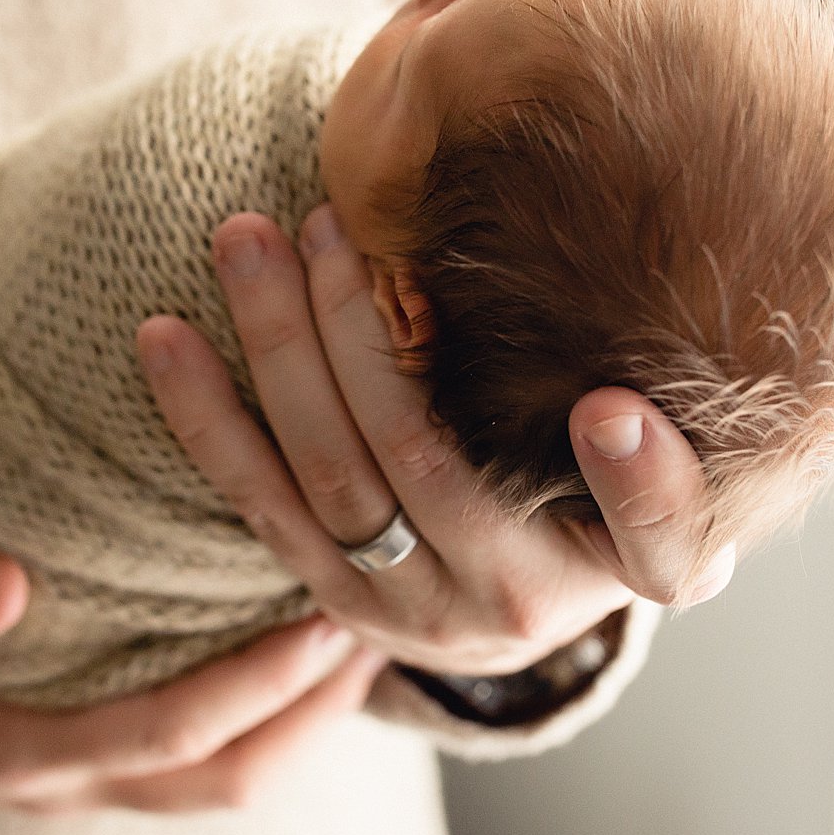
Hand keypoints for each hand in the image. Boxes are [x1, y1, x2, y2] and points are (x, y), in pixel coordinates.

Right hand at [0, 550, 384, 814]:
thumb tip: (5, 583)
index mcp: (11, 752)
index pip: (164, 733)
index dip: (253, 686)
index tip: (324, 619)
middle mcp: (58, 780)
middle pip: (220, 777)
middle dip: (310, 715)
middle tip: (380, 626)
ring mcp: (70, 776)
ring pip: (215, 776)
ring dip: (296, 720)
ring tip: (359, 637)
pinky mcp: (74, 752)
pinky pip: (189, 751)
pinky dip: (254, 712)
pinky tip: (285, 649)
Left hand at [136, 205, 732, 678]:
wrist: (532, 590)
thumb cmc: (608, 485)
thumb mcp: (671, 456)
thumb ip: (669, 394)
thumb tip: (668, 222)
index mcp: (628, 564)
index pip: (661, 540)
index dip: (642, 487)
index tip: (611, 410)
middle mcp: (520, 604)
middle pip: (432, 465)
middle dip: (363, 335)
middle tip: (324, 222)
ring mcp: (415, 612)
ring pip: (333, 478)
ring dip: (279, 351)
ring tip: (246, 241)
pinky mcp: (335, 603)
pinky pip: (258, 506)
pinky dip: (206, 417)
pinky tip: (162, 338)